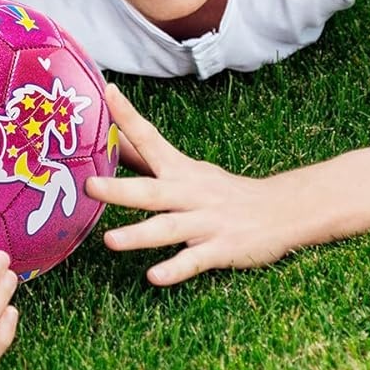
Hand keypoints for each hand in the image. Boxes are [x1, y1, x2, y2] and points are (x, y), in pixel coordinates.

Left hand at [87, 85, 289, 284]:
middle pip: (151, 190)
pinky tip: (154, 276)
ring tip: (110, 240)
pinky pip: (194, 262)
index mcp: (180, 170)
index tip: (108, 92)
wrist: (280, 210)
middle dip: (119, 189)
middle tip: (89, 185)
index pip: (150, 138)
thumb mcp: (187, 171)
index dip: (128, 116)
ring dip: (139, 235)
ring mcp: (205, 221)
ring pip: (168, 228)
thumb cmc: (222, 191)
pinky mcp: (220, 249)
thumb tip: (111, 140)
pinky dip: (174, 269)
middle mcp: (190, 192)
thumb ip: (148, 160)